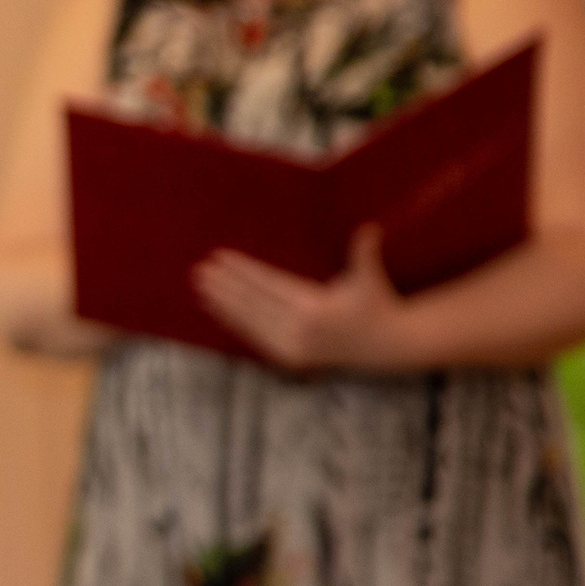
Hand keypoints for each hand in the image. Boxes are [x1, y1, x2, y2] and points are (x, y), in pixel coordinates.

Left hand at [194, 226, 413, 371]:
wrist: (386, 345)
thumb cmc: (377, 303)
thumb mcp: (370, 278)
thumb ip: (364, 253)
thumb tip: (369, 228)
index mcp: (315, 308)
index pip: (268, 285)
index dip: (242, 271)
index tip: (220, 257)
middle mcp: (299, 330)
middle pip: (253, 303)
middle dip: (224, 286)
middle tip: (198, 270)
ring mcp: (292, 347)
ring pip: (250, 322)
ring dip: (223, 304)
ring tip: (200, 287)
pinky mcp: (289, 357)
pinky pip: (255, 337)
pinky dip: (234, 323)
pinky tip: (217, 310)